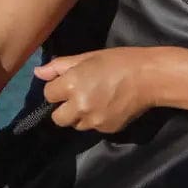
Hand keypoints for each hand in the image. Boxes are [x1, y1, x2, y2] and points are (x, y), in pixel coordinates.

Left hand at [33, 47, 155, 132]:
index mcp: (72, 84)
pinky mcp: (107, 130)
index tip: (69, 82)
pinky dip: (96, 119)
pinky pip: (93, 127)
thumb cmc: (119, 61)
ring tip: (96, 101)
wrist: (150, 77)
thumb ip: (60, 67)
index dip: (57, 88)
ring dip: (80, 115)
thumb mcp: (88, 57)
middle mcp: (79, 106)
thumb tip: (38, 73)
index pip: (48, 95)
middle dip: (64, 108)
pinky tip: (109, 106)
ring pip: (75, 125)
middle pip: (57, 118)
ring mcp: (93, 120)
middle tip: (78, 96)